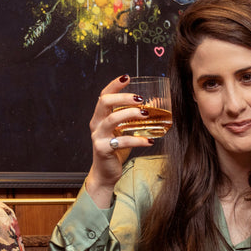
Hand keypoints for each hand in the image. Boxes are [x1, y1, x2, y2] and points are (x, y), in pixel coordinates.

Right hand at [87, 74, 155, 193]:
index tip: (127, 77)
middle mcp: (96, 124)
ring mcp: (98, 136)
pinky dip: (137, 140)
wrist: (106, 173)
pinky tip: (149, 141)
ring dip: (130, 114)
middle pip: (105, 103)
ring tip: (145, 114)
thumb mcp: (124, 131)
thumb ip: (133, 120)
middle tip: (140, 98)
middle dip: (123, 97)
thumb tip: (154, 105)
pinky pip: (121, 142)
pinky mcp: (103, 149)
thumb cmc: (116, 150)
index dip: (114, 85)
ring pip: (112, 120)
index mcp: (100, 117)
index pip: (104, 95)